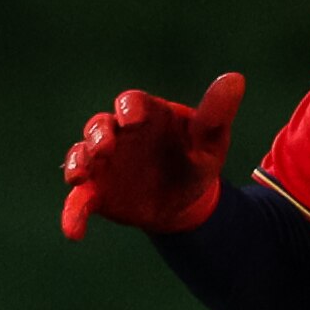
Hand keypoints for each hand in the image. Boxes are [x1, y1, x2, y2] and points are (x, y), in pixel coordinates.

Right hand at [59, 71, 244, 238]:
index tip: (135, 119)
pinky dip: (73, 213)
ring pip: (82, 155)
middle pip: (99, 125)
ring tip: (79, 175)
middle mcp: (118, 133)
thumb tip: (236, 78)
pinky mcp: (96, 191)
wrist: (185, 200)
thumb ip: (216, 113)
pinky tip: (74, 231)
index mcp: (146, 114)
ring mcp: (103, 162)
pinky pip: (80, 199)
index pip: (132, 102)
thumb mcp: (211, 140)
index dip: (130, 108)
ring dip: (77, 162)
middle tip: (104, 147)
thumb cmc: (197, 160)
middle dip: (98, 134)